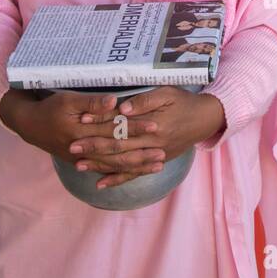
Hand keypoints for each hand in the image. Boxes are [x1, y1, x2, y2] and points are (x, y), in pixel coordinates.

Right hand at [0, 89, 167, 182]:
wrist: (30, 125)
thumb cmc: (50, 108)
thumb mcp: (68, 99)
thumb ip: (91, 103)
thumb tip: (115, 102)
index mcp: (84, 132)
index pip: (115, 129)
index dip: (136, 128)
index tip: (156, 126)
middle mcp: (85, 149)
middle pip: (118, 152)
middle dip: (141, 153)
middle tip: (163, 154)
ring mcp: (84, 158)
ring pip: (114, 165)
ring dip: (136, 166)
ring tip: (157, 166)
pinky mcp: (82, 162)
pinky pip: (105, 170)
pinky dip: (120, 173)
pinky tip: (135, 174)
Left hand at [67, 87, 225, 189]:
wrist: (204, 119)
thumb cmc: (183, 102)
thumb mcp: (167, 93)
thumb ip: (145, 100)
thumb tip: (123, 108)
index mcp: (154, 123)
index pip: (122, 124)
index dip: (101, 122)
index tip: (81, 121)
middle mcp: (153, 143)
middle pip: (119, 146)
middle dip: (94, 147)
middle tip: (72, 146)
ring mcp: (154, 156)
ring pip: (123, 162)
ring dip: (100, 164)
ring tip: (78, 164)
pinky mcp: (156, 162)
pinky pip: (134, 174)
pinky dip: (117, 180)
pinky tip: (100, 184)